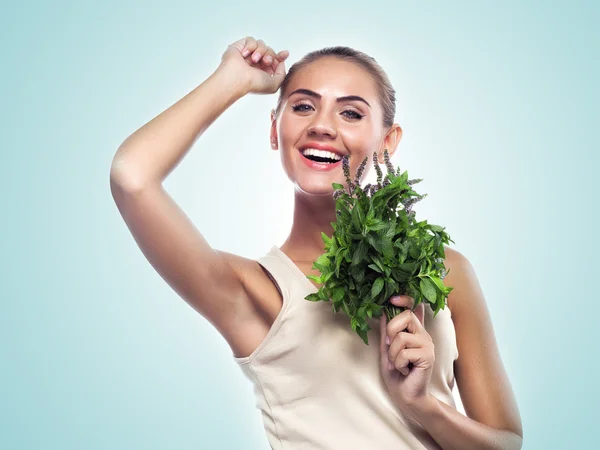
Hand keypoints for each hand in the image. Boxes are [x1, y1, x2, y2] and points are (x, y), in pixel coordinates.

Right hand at [219, 36, 289, 94]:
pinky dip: (250, 46)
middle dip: (270, 55)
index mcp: (263, 71)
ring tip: (254, 60)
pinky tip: (245, 55)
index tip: (284, 54)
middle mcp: (256, 63)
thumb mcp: (274, 85)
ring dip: (260, 51)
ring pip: (261, 44)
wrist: (237, 78)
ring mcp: (248, 54)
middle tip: (265, 61)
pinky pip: (251, 40)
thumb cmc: (253, 84)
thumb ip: (282, 74)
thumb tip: (281, 62)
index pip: (275, 60)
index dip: (280, 56)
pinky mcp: (240, 46)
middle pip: (270, 50)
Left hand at [379, 295, 434, 412]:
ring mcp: (427, 345)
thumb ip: (386, 332)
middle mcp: (423, 335)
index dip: (405, 299)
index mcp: (414, 331)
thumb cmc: (396, 374)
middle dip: (391, 331)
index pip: (415, 307)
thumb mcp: (387, 349)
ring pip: (401, 337)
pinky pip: (405, 352)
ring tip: (397, 364)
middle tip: (390, 346)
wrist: (406, 396)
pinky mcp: (428, 356)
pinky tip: (404, 370)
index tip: (392, 299)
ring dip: (393, 354)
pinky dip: (398, 363)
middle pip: (406, 316)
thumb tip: (383, 311)